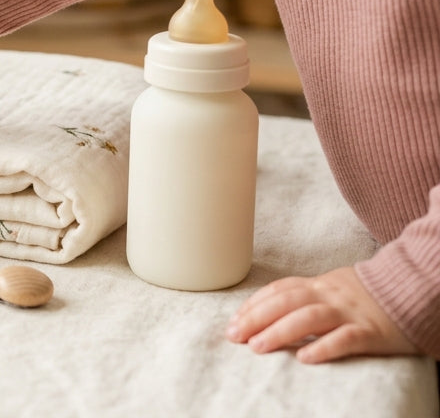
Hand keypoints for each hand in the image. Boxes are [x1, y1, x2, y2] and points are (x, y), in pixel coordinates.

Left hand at [226, 266, 418, 363]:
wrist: (412, 290)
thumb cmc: (364, 295)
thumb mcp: (331, 288)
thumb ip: (302, 296)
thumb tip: (263, 310)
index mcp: (318, 285)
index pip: (279, 291)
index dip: (253, 305)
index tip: (233, 322)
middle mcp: (330, 295)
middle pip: (287, 302)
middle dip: (257, 318)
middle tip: (235, 336)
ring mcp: (350, 312)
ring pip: (310, 318)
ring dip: (280, 332)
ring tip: (258, 346)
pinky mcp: (371, 331)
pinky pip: (346, 338)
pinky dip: (324, 347)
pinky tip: (305, 358)